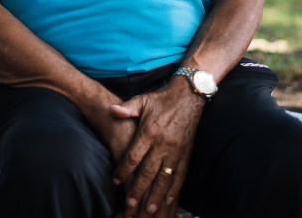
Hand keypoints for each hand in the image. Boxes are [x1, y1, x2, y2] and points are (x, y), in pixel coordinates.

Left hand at [108, 79, 203, 216]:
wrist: (189, 95)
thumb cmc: (162, 99)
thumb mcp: (143, 100)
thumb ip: (127, 108)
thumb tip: (112, 109)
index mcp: (150, 131)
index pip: (134, 156)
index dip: (124, 170)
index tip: (116, 180)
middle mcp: (163, 144)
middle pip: (148, 172)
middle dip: (139, 190)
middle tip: (130, 203)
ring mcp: (176, 151)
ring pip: (165, 178)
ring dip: (157, 195)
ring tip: (150, 209)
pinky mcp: (186, 154)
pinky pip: (180, 175)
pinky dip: (174, 189)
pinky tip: (168, 199)